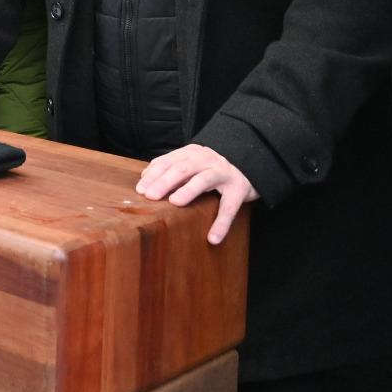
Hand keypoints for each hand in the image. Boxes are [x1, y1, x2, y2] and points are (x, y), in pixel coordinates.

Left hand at [136, 143, 256, 245]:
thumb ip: (172, 167)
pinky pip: (229, 207)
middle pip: (182, 168)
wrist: (251, 162)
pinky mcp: (239, 188)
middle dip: (164, 181)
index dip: (153, 175)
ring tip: (174, 203)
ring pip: (203, 180)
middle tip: (150, 195)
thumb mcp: (193, 162)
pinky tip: (213, 238)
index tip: (140, 189)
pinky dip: (221, 223)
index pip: (168, 162)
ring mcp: (223, 173)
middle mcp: (206, 159)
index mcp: (191, 153)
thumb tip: (145, 177)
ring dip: (188, 191)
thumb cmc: (213, 168)